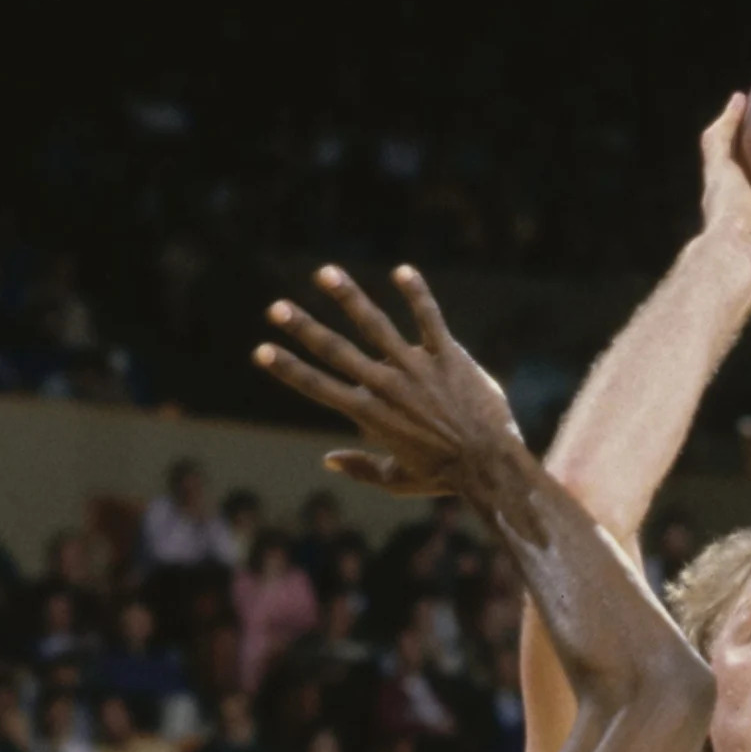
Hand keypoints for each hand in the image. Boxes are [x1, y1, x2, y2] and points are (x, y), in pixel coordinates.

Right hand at [253, 265, 525, 497]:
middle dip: (303, 327)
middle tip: (275, 308)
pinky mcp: (448, 357)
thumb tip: (328, 459)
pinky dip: (417, 294)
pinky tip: (402, 271)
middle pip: (336, 351)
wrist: (490, 465)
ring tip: (325, 272)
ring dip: (348, 296)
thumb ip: (362, 468)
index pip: (318, 387)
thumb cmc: (445, 476)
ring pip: (376, 325)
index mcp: (370, 414)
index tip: (261, 350)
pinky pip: (430, 319)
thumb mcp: (398, 480)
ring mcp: (417, 368)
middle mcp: (387, 387)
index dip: (288, 368)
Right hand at [701, 95, 750, 329]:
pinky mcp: (719, 173)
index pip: (750, 207)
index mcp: (744, 228)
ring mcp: (721, 187)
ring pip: (721, 152)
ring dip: (729, 129)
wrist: (738, 264)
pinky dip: (728, 118)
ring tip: (742, 106)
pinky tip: (740, 98)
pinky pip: (720, 139)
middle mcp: (728, 203)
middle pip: (732, 173)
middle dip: (741, 157)